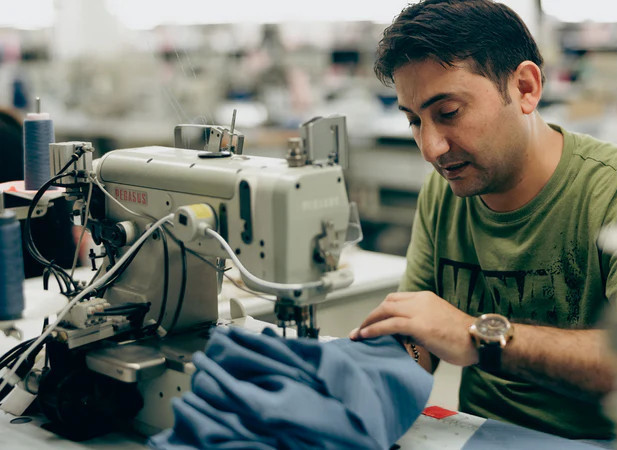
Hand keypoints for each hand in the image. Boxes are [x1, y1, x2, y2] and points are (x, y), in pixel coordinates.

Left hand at [349, 291, 477, 366]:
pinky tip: (365, 336)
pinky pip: (389, 324)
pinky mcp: (419, 325)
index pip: (395, 299)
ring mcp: (419, 311)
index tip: (372, 322)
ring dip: (368, 323)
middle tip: (360, 329)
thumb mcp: (438, 323)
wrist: (480, 340)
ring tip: (358, 335)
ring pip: (384, 311)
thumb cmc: (463, 337)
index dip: (381, 310)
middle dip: (371, 316)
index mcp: (425, 297)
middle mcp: (420, 300)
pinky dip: (374, 329)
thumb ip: (420, 323)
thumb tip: (403, 335)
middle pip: (387, 303)